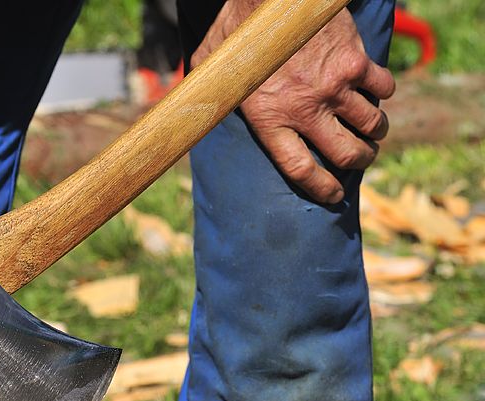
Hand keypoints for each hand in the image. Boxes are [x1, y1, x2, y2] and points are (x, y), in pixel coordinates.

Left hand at [192, 2, 395, 202]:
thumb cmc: (239, 28)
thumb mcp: (212, 65)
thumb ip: (213, 92)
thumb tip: (192, 109)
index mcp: (269, 118)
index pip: (300, 170)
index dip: (321, 188)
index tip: (333, 194)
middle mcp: (305, 108)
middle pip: (345, 153)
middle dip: (359, 161)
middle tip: (361, 158)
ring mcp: (334, 86)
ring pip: (371, 124)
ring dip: (375, 132)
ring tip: (372, 131)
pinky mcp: (355, 61)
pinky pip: (383, 88)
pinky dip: (384, 93)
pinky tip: (376, 93)